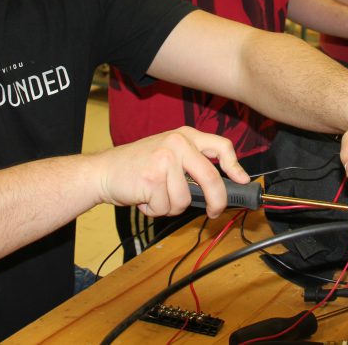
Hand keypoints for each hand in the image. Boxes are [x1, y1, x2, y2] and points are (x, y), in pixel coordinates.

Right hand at [90, 127, 248, 218]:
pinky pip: (166, 207)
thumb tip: (221, 189)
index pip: (221, 146)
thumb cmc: (138, 167)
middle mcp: (178, 143)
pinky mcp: (153, 177)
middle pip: (211, 178)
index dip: (235, 166)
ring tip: (155, 194)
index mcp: (185, 136)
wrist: (104, 171)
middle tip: (213, 212)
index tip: (242, 181)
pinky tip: (144, 197)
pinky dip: (155, 210)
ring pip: (185, 199)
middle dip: (216, 201)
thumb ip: (193, 165)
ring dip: (170, 206)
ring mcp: (165, 159)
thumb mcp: (169, 155)